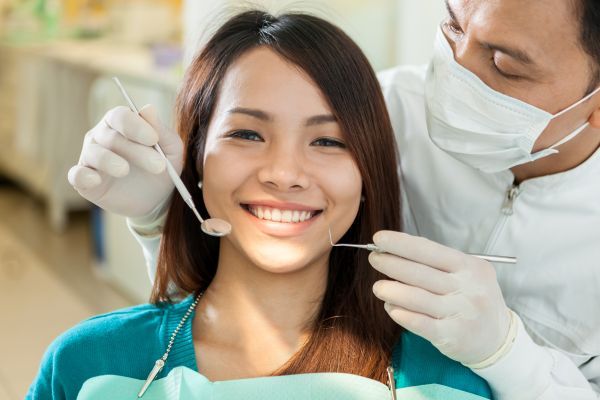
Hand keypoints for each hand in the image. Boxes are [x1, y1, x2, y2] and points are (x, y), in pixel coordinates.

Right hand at [68, 105, 182, 217]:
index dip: (135, 126)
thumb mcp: (171, 150)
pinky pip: (77, 175)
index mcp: (121, 123)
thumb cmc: (161, 167)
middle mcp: (101, 136)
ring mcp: (91, 158)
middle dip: (136, 151)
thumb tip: (148, 108)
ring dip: (109, 161)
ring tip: (125, 170)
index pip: (120, 116)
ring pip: (94, 153)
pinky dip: (83, 176)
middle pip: (111, 137)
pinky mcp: (84, 181)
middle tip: (158, 166)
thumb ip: (161, 131)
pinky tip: (95, 180)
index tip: (153, 139)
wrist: (156, 199)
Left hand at [369, 231, 510, 364]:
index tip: (379, 239)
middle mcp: (467, 288)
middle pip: (420, 273)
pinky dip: (402, 314)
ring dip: (391, 290)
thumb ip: (437, 264)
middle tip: (374, 258)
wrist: (499, 339)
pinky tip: (391, 307)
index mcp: (469, 267)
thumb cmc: (473, 299)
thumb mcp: (467, 274)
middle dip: (391, 263)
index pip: (430, 250)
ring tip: (377, 287)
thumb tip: (396, 251)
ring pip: (417, 298)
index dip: (401, 243)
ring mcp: (461, 313)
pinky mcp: (452, 336)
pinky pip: (420, 323)